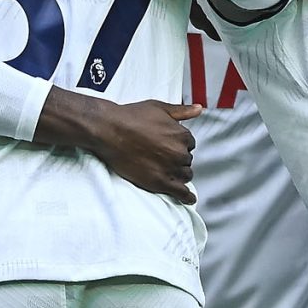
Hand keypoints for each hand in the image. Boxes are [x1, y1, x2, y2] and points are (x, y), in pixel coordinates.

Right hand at [39, 92, 200, 203]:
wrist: (110, 131)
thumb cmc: (131, 117)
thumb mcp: (159, 108)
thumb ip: (181, 111)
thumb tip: (198, 109)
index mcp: (181, 135)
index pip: (189, 144)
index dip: (179, 145)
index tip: (168, 145)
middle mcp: (179, 152)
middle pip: (186, 161)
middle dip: (177, 159)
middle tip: (161, 156)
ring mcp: (170, 169)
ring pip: (185, 176)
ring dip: (178, 174)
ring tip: (166, 171)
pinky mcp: (159, 182)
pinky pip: (180, 192)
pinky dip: (187, 197)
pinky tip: (189, 199)